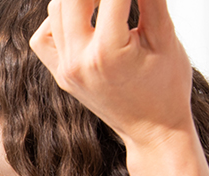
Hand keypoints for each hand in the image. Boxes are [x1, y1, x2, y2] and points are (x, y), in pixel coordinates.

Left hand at [29, 0, 193, 148]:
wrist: (151, 130)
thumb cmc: (166, 88)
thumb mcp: (164, 37)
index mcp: (107, 53)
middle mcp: (78, 62)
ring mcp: (65, 70)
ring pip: (56, 11)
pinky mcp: (61, 75)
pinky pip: (43, 38)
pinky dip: (57, 18)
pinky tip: (83, 15)